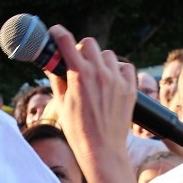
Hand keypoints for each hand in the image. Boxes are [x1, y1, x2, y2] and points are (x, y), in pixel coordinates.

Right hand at [44, 24, 135, 162]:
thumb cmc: (78, 131)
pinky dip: (118, 70)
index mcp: (79, 75)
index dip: (58, 34)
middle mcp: (99, 73)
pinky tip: (111, 80)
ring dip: (99, 60)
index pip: (66, 42)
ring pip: (108, 54)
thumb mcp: (61, 104)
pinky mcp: (130, 89)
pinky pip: (125, 67)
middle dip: (80, 49)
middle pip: (89, 43)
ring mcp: (117, 80)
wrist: (102, 150)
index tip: (55, 32)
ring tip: (95, 74)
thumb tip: (52, 66)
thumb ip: (57, 80)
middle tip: (77, 62)